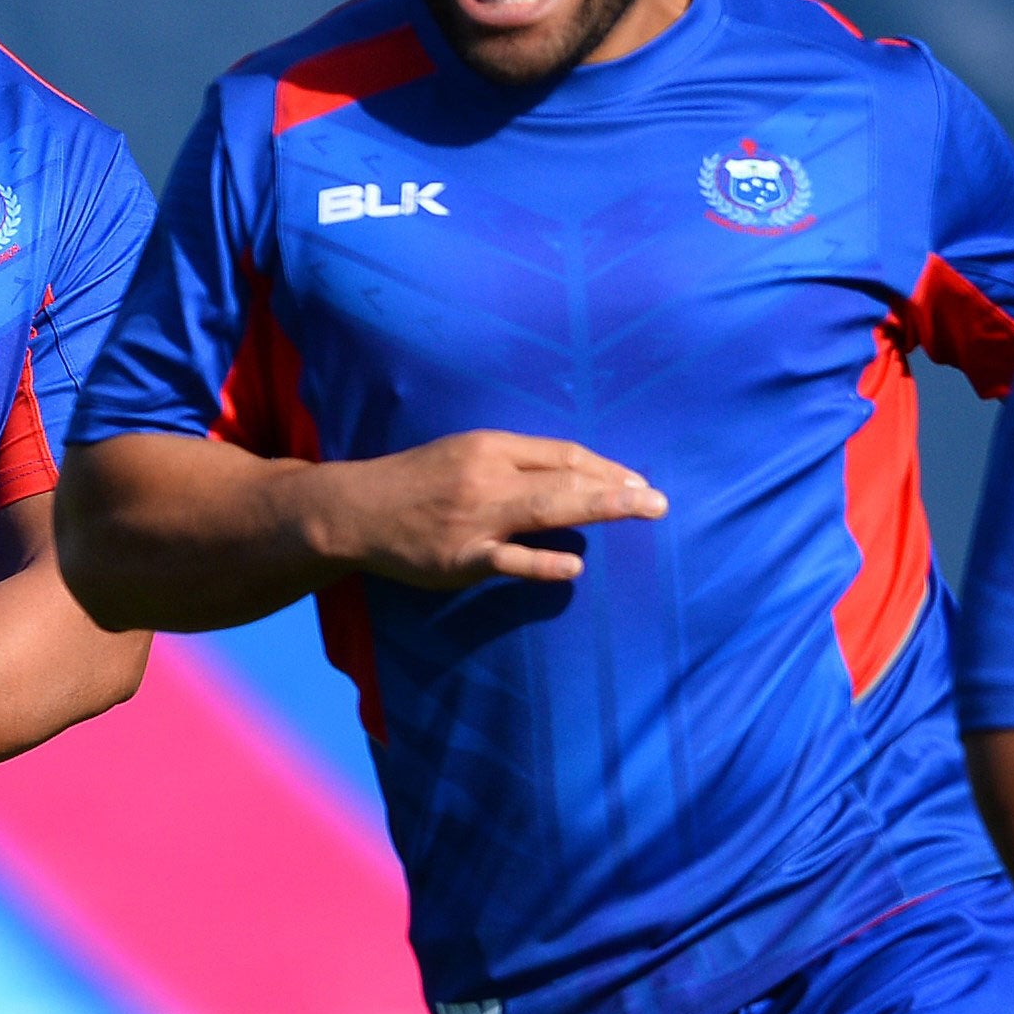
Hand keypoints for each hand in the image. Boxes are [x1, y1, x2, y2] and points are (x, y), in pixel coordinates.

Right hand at [306, 431, 664, 589]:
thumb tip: (571, 481)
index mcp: (491, 447)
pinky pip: (511, 560)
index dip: (605, 468)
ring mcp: (476, 518)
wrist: (355, 510)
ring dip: (600, 509)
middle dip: (618, 488)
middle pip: (566, 477)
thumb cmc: (415, 483)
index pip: (562, 454)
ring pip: (548, 510)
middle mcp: (488, 476)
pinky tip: (575, 566)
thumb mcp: (464, 456)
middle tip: (658, 501)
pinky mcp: (461, 557)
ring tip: (639, 512)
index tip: (637, 482)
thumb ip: (513, 466)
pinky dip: (544, 563)